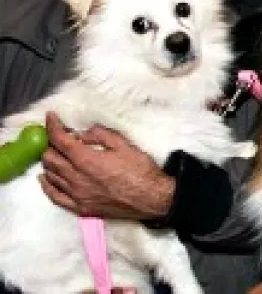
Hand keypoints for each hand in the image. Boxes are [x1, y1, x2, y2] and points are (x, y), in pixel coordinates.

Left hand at [39, 112, 174, 219]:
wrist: (151, 198)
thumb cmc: (140, 169)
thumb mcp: (124, 144)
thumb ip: (100, 135)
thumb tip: (82, 134)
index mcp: (86, 160)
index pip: (60, 140)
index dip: (52, 126)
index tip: (51, 117)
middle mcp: (76, 178)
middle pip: (50, 158)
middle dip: (51, 143)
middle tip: (60, 136)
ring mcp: (76, 195)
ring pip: (51, 175)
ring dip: (50, 161)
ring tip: (57, 153)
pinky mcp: (80, 207)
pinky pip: (55, 196)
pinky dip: (47, 185)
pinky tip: (46, 178)